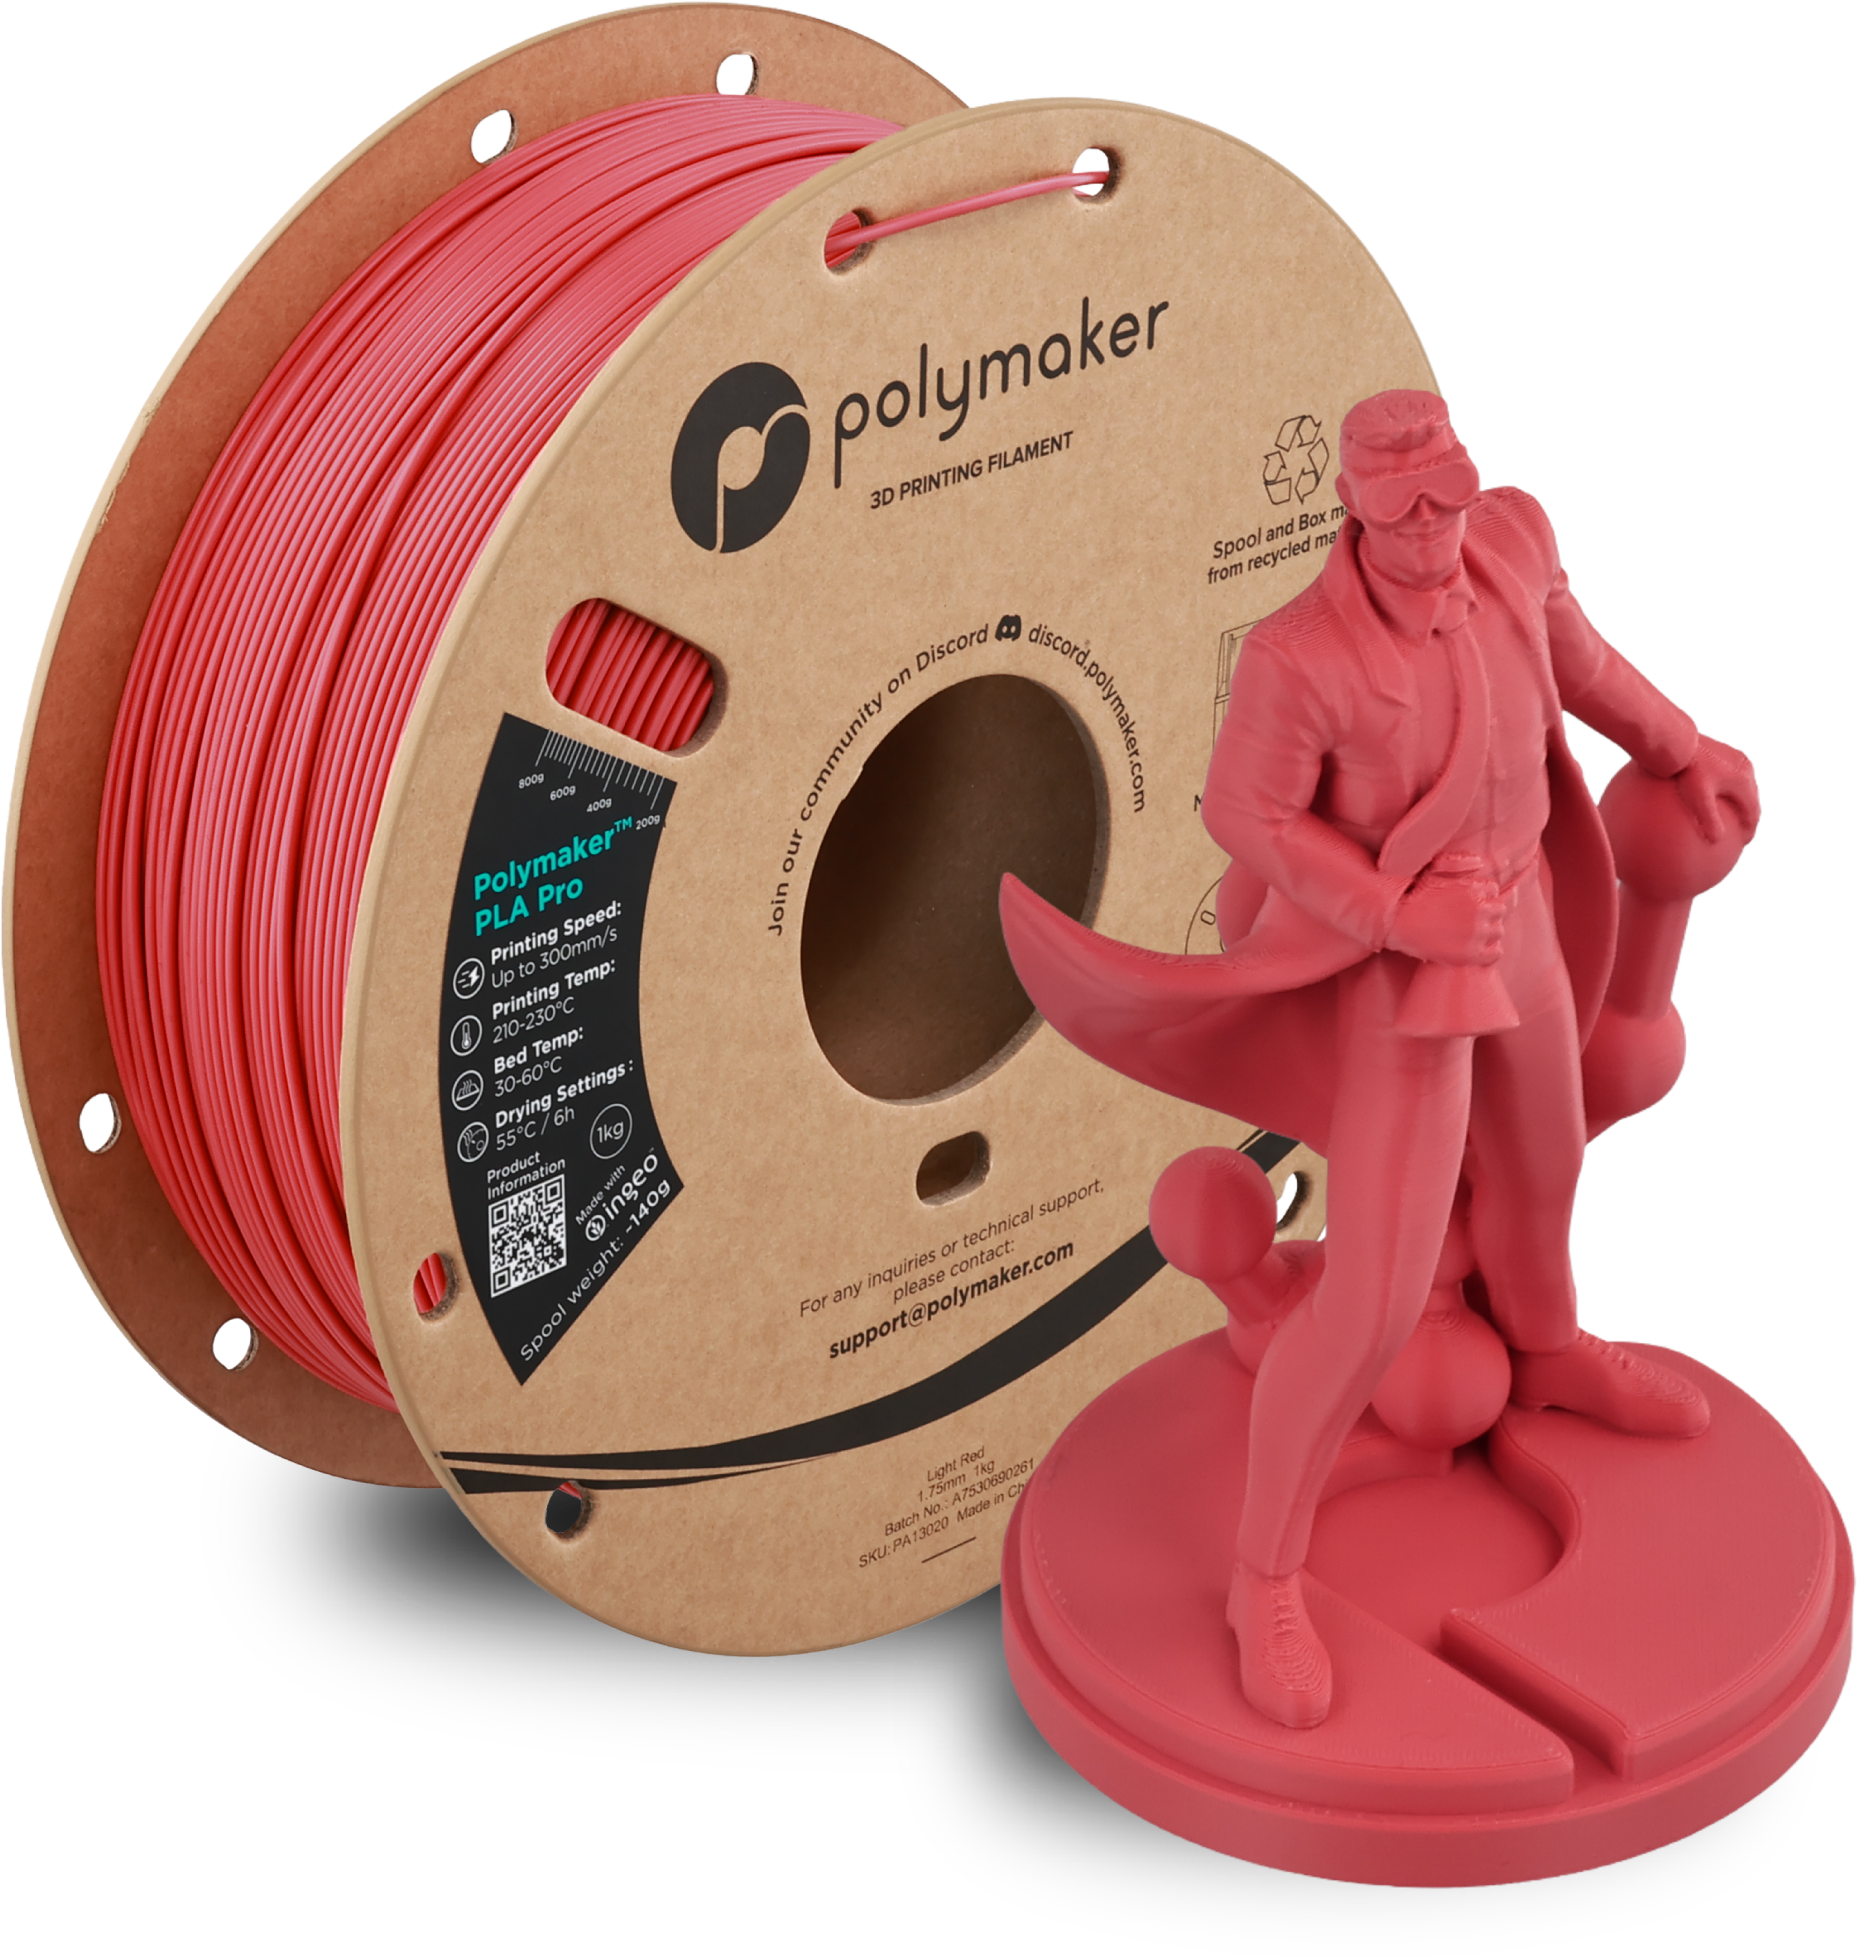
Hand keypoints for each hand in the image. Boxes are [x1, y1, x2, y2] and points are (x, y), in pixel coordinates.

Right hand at [1386, 874, 1508, 965]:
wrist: (1397, 923)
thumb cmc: (1411, 895)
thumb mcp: (1432, 870)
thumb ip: (1456, 862)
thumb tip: (1480, 862)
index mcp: (1474, 889)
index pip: (1493, 890)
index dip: (1481, 896)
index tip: (1469, 903)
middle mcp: (1480, 910)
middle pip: (1499, 910)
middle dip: (1487, 913)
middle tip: (1469, 919)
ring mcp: (1477, 933)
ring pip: (1498, 931)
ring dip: (1488, 932)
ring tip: (1471, 934)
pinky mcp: (1471, 954)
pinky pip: (1496, 953)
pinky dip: (1490, 952)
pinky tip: (1476, 949)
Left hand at [1673, 733, 1759, 846]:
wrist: (1678, 741)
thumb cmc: (1687, 770)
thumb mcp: (1698, 797)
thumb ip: (1709, 818)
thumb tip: (1715, 840)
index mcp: (1744, 781)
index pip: (1753, 811)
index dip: (1750, 828)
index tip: (1744, 841)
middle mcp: (1745, 768)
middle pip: (1752, 798)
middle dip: (1748, 815)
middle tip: (1742, 831)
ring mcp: (1737, 758)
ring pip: (1744, 786)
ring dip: (1740, 801)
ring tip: (1732, 813)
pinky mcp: (1726, 752)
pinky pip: (1732, 775)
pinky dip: (1729, 788)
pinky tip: (1715, 793)